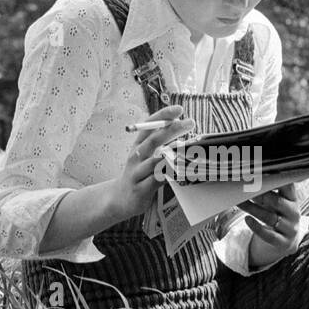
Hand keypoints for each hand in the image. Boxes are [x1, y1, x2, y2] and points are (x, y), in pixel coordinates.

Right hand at [103, 104, 196, 220]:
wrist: (120, 199)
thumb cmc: (138, 173)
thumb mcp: (145, 155)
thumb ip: (160, 143)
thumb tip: (180, 126)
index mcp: (138, 145)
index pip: (149, 125)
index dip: (163, 116)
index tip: (179, 109)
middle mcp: (136, 156)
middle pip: (154, 140)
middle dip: (172, 129)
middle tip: (189, 122)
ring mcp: (137, 172)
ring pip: (154, 161)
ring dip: (170, 153)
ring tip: (185, 146)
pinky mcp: (140, 189)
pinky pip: (155, 180)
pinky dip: (167, 174)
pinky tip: (178, 170)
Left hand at [240, 183, 300, 267]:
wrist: (285, 240)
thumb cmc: (276, 214)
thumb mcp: (276, 201)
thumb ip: (267, 189)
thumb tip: (248, 176)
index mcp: (293, 199)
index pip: (288, 186)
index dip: (275, 179)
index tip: (260, 173)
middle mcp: (294, 213)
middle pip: (276, 202)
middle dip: (259, 195)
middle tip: (244, 189)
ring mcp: (290, 229)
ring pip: (270, 218)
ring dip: (252, 209)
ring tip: (239, 203)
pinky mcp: (283, 242)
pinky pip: (269, 236)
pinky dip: (256, 227)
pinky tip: (247, 219)